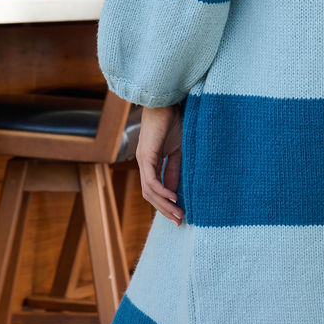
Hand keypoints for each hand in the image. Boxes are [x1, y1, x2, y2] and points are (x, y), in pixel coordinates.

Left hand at [136, 103, 184, 224]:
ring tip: (178, 214)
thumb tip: (176, 190)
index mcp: (150, 163)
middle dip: (165, 210)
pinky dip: (161, 191)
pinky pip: (152, 180)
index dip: (166, 204)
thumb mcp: (178, 151)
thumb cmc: (173, 122)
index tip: (180, 215)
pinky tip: (173, 198)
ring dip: (163, 205)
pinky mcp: (146, 156)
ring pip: (149, 191)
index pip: (154, 190)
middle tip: (179, 221)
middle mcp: (143, 164)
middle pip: (150, 195)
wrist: (167, 102)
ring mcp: (143, 160)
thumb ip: (175, 170)